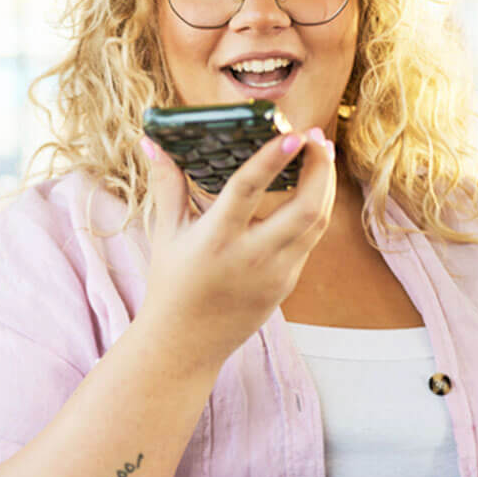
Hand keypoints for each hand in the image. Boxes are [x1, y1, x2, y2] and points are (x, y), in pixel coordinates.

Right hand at [136, 126, 334, 371]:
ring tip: (321, 154)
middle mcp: (251, 257)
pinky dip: (314, 209)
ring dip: (325, 185)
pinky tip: (313, 188)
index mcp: (216, 240)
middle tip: (316, 136)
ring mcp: (276, 274)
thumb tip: (152, 142)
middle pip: (306, 208)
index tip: (295, 133)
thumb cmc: (171, 284)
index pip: (249, 190)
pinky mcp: (287, 284)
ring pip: (317, 223)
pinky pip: (309, 240)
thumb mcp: (166, 234)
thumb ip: (167, 185)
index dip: (273, 159)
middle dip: (320, 168)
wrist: (185, 344)